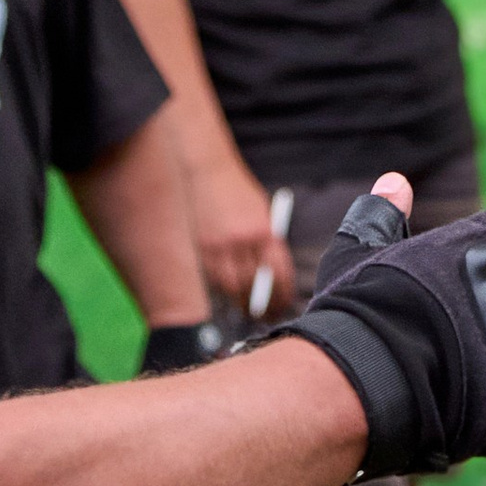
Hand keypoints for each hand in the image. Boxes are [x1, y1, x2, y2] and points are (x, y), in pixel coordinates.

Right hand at [187, 151, 292, 310]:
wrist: (209, 171)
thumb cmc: (239, 192)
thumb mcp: (262, 213)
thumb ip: (267, 242)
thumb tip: (270, 275)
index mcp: (265, 231)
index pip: (278, 273)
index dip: (282, 294)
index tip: (284, 304)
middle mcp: (243, 240)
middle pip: (253, 286)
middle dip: (261, 305)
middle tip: (266, 314)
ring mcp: (219, 246)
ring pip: (230, 287)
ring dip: (239, 301)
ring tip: (247, 307)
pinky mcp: (201, 247)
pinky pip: (212, 278)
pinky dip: (221, 289)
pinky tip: (228, 292)